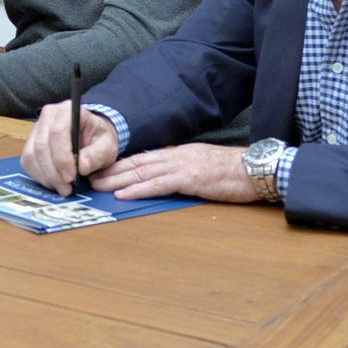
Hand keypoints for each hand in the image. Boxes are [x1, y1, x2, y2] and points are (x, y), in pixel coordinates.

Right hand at [21, 102, 120, 196]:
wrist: (91, 136)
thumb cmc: (98, 138)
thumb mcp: (107, 146)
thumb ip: (96, 155)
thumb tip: (82, 167)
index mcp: (67, 110)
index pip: (57, 132)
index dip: (62, 157)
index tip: (71, 177)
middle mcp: (48, 115)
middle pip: (42, 146)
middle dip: (53, 172)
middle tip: (67, 189)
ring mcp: (36, 128)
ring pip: (31, 155)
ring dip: (46, 176)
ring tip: (63, 188)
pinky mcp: (30, 142)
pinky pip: (27, 162)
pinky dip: (39, 176)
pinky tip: (54, 182)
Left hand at [87, 144, 258, 202]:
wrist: (255, 169)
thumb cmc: (232, 172)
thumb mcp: (202, 167)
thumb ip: (183, 170)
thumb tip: (165, 179)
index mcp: (178, 154)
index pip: (144, 158)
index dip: (121, 164)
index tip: (104, 170)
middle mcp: (175, 156)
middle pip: (137, 163)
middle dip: (112, 170)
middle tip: (91, 178)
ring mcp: (182, 165)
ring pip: (142, 171)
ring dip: (118, 180)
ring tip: (99, 185)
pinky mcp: (190, 178)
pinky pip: (159, 184)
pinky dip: (139, 189)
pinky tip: (124, 194)